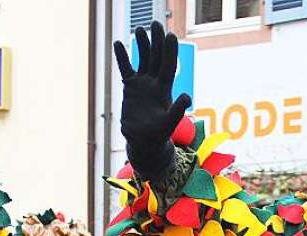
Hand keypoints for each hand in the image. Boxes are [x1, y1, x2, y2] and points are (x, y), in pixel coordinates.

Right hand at [114, 21, 191, 181]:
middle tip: (155, 23)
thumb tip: (188, 97)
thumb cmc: (157, 136)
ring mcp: (143, 84)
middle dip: (156, 40)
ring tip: (139, 29)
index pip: (168, 66)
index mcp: (165, 90)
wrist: (144, 142)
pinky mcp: (131, 87)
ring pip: (143, 59)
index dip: (170, 51)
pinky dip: (122, 56)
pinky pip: (126, 68)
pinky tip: (118, 43)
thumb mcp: (169, 124)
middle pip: (157, 57)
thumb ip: (178, 110)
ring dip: (142, 44)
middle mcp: (155, 83)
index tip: (169, 35)